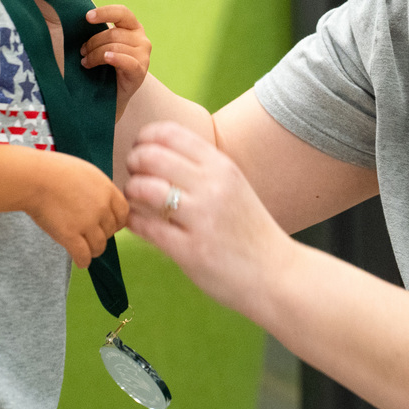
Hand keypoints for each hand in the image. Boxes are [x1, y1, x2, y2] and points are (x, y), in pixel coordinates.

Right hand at [28, 151, 128, 267]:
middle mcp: (101, 207)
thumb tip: (103, 204)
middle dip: (102, 235)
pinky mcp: (71, 236)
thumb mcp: (87, 173)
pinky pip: (84, 256)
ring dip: (92, 249)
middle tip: (89, 234)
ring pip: (99, 247)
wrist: (35, 178)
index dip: (116, 222)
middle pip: (111, 231)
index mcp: (107, 190)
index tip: (107, 225)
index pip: (123, 213)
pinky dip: (82, 260)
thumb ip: (99, 190)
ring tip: (84, 248)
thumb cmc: (55, 171)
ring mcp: (87, 223)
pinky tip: (79, 259)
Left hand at [81, 6, 151, 120]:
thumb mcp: (104, 44)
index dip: (104, 12)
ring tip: (86, 62)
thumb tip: (83, 19)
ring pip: (114, 47)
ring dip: (95, 55)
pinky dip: (114, 58)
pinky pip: (127, 61)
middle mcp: (142, 39)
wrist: (110, 97)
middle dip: (93, 42)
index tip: (87, 17)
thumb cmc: (104, 67)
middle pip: (113, 34)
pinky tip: (106, 59)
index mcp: (133, 27)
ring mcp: (144, 56)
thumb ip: (100, 32)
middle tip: (82, 52)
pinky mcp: (141, 72)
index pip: (122, 12)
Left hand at [125, 121, 289, 317]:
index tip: (140, 147)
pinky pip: (146, 226)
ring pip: (144, 188)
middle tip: (133, 173)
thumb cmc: (249, 230)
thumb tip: (157, 151)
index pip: (170, 133)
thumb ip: (201, 168)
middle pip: (152, 156)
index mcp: (221, 166)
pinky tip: (135, 222)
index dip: (145, 137)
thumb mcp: (233, 185)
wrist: (278, 275)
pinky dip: (132, 221)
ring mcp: (201, 218)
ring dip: (131, 191)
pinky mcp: (190, 251)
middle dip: (133, 161)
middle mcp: (212, 186)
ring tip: (134, 199)